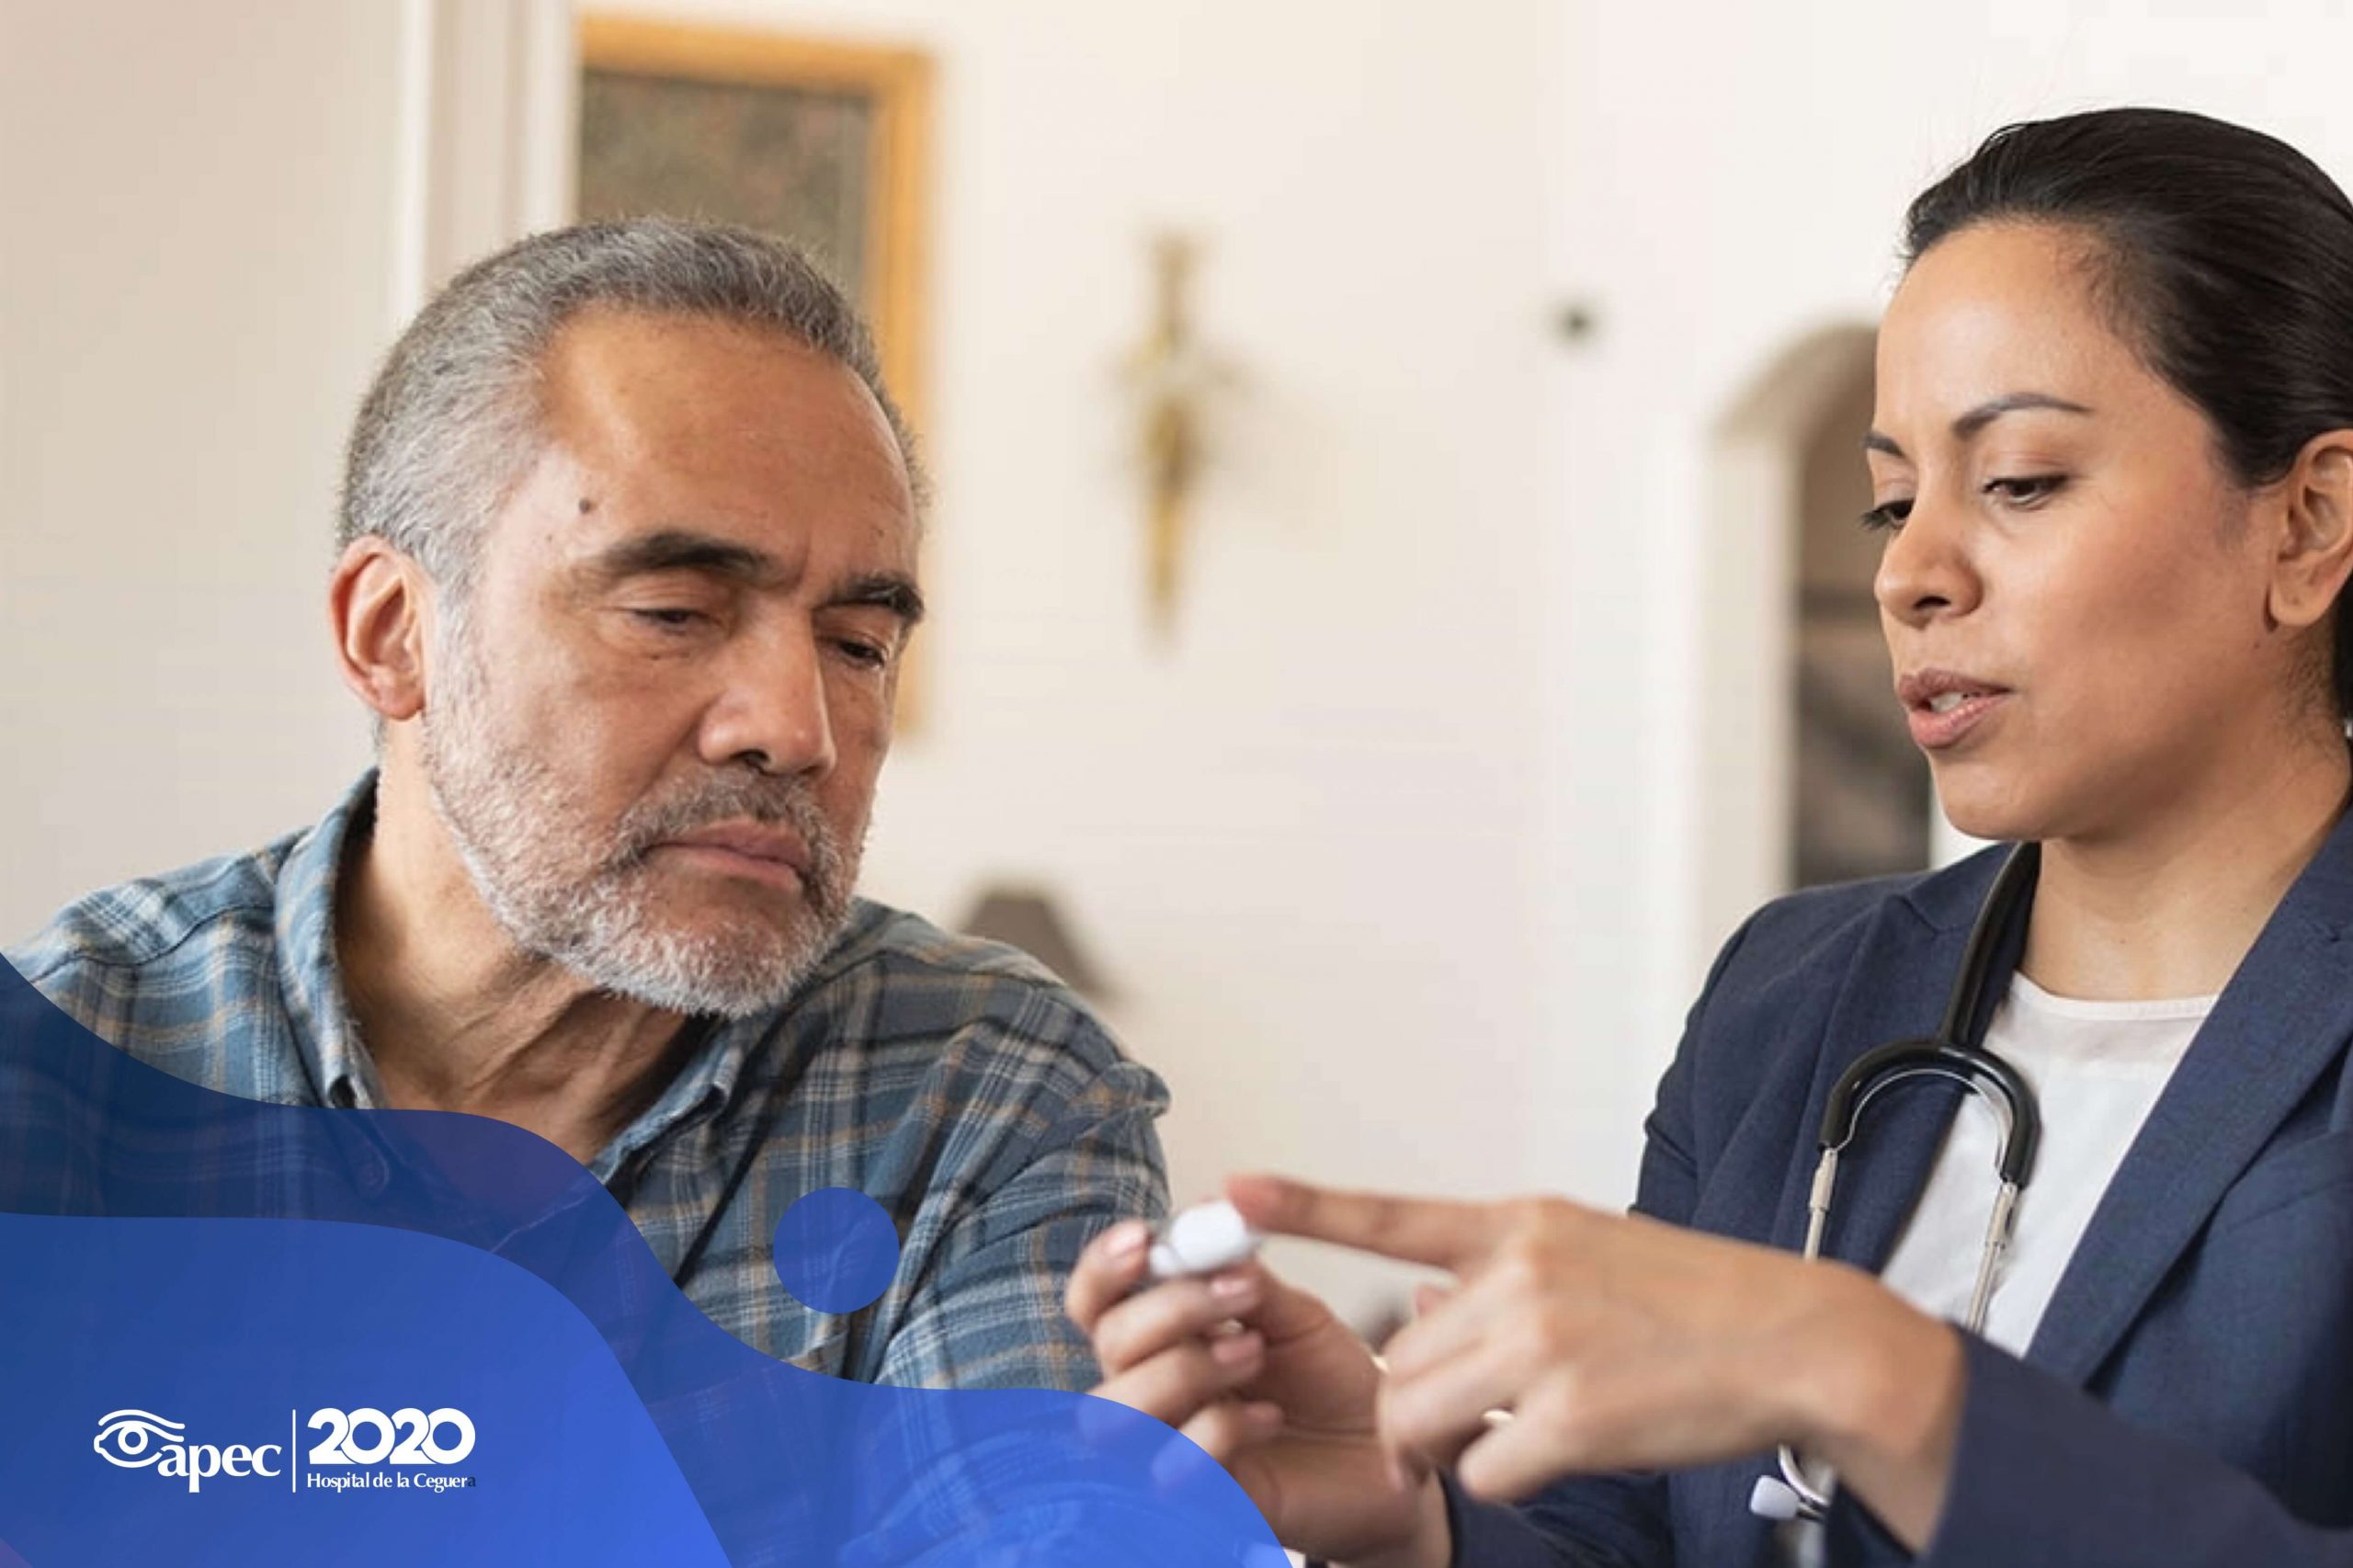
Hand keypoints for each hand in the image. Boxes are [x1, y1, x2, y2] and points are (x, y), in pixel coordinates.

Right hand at [1065, 1215, 1450, 1567]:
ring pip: (1116, 1411)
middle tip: (1244, 1293)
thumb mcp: (1292, 1313)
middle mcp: (1152, 1390)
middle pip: (1109, 1346)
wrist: (1386, 1446)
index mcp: (1163, 1336)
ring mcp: (1170, 1445)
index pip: (1096, 1303)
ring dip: (1183, 1368)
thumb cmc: (1330, 1379)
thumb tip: (1207, 1215)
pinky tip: (1271, 1416)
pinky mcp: (1201, 1497)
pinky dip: (1219, 1430)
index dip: (1104, 1270)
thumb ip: (1242, 1274)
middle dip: (1171, 1309)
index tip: (1145, 1239)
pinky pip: (1170, 1468)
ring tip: (1254, 1353)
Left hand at [1230, 1175, 1964, 1546]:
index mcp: (1519, 1225)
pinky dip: (1503, 1474)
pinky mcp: (1569, 1417)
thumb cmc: (1692, 1301)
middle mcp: (1521, 1274)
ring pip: (1419, 1415)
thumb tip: (1415, 1311)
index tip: (1230, 1193)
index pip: (1391, 1216)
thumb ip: (1496, 1277)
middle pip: (1398, 1359)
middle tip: (1454, 1421)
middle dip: (1409, 1402)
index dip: (1303, 1207)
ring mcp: (1543, 1344)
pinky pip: (1480, 1467)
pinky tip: (1557, 1453)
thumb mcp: (1585, 1252)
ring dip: (1440, 1443)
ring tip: (1498, 1435)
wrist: (1793, 1340)